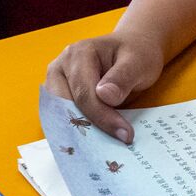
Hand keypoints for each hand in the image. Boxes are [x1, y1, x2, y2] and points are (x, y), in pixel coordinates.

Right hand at [45, 32, 165, 142]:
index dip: (103, 117)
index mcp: (79, 54)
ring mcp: (56, 82)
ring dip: (78, 132)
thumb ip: (123, 77)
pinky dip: (76, 130)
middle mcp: (60, 67)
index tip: (124, 134)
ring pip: (59, 115)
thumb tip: (105, 96)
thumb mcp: (139, 62)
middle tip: (110, 147)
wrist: (134, 48)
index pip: (84, 93)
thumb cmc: (136, 54)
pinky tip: (93, 142)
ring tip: (102, 147)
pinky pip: (62, 117)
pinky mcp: (59, 95)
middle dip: (87, 128)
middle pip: (66, 106)